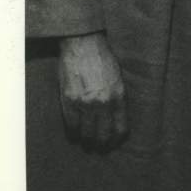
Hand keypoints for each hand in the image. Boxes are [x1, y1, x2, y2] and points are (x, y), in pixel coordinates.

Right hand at [58, 32, 127, 148]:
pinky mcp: (69, 102)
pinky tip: (75, 133)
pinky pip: (72, 127)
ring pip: (87, 134)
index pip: (121, 128)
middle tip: (100, 146)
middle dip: (102, 144)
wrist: (83, 44)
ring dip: (87, 141)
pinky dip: (74, 133)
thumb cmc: (102, 58)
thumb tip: (116, 116)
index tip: (114, 141)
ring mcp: (85, 104)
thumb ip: (117, 97)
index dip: (117, 138)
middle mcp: (103, 103)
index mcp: (119, 96)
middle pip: (103, 136)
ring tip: (87, 142)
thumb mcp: (118, 77)